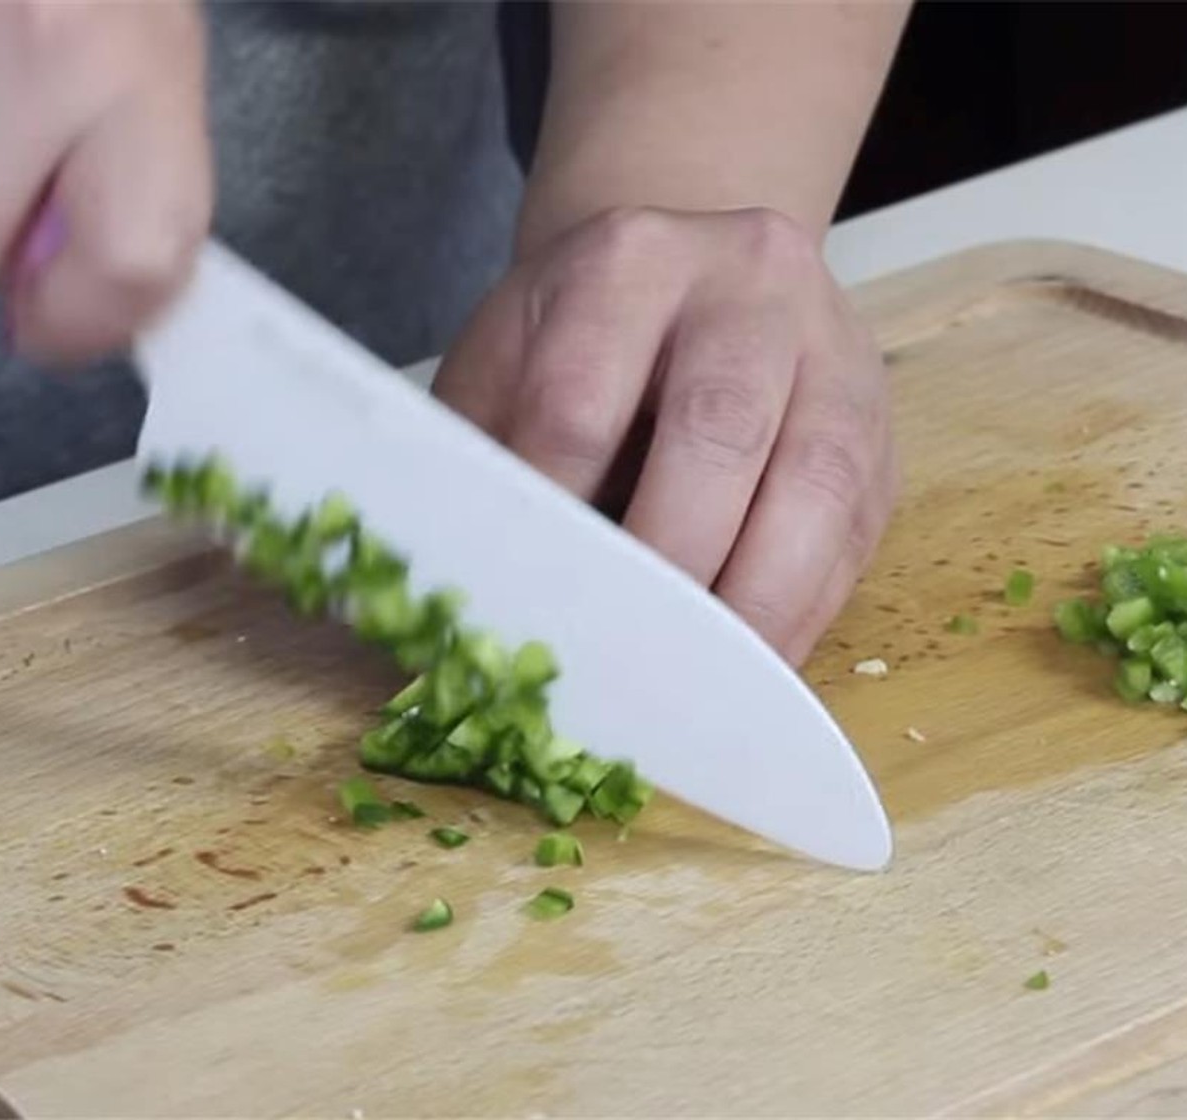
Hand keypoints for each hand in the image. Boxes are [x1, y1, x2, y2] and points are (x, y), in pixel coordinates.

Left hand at [432, 206, 897, 665]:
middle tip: (621, 659)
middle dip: (669, 560)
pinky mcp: (878, 428)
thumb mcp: (509, 363)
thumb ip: (481, 461)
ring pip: (814, 483)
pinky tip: (752, 664)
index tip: (525, 601)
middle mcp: (747, 285)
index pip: (580, 400)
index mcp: (628, 261)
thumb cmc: (581, 340)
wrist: (696, 275)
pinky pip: (853, 531)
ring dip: (754, 600)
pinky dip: (801, 610)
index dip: (552, 514)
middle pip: (719, 429)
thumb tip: (431, 599)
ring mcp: (831, 352)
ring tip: (697, 683)